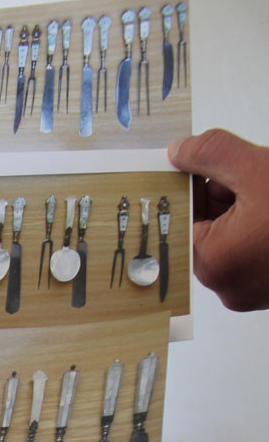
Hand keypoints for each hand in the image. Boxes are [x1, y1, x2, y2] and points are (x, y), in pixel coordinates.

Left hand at [168, 128, 268, 310]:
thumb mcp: (257, 168)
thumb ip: (211, 154)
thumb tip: (181, 151)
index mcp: (214, 263)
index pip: (182, 217)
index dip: (190, 184)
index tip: (193, 162)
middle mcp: (228, 286)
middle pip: (207, 227)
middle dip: (223, 193)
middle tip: (249, 173)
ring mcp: (253, 291)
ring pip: (233, 236)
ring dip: (247, 205)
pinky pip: (253, 249)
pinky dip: (263, 224)